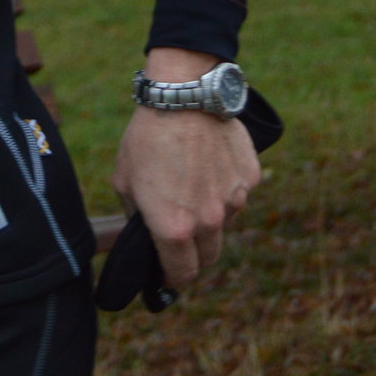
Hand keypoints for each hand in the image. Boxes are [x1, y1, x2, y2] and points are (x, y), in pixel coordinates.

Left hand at [112, 54, 261, 288]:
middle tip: (179, 241)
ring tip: (190, 187)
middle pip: (209, 258)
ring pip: (224, 224)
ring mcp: (235, 199)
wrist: (183, 96)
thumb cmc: (146, 138)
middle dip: (193, 256)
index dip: (172, 279)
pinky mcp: (250, 177)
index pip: (181, 274)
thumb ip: (137, 217)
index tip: (166, 276)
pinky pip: (237, 194)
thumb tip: (143, 236)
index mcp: (174, 228)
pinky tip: (207, 165)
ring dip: (210, 218)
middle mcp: (210, 220)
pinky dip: (224, 188)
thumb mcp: (125, 181)